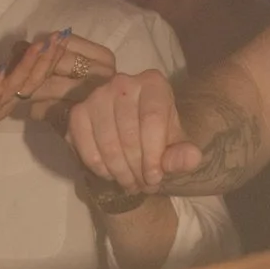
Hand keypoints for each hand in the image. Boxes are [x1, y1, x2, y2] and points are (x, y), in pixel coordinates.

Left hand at [0, 32, 117, 157]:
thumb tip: (14, 58)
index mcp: (5, 96)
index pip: (32, 75)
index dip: (47, 58)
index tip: (62, 37)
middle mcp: (3, 103)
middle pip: (30, 80)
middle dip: (46, 58)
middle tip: (61, 37)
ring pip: (14, 87)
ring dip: (27, 66)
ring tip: (39, 47)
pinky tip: (0, 71)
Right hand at [66, 66, 203, 200]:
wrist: (132, 132)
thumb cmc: (158, 137)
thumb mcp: (176, 146)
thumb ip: (183, 154)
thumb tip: (191, 158)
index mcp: (153, 83)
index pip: (152, 120)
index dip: (154, 155)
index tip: (155, 179)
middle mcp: (123, 82)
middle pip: (129, 134)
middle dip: (136, 168)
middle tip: (143, 186)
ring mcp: (97, 96)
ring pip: (108, 143)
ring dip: (119, 171)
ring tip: (130, 184)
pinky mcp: (78, 112)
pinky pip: (85, 146)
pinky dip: (99, 167)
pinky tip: (110, 175)